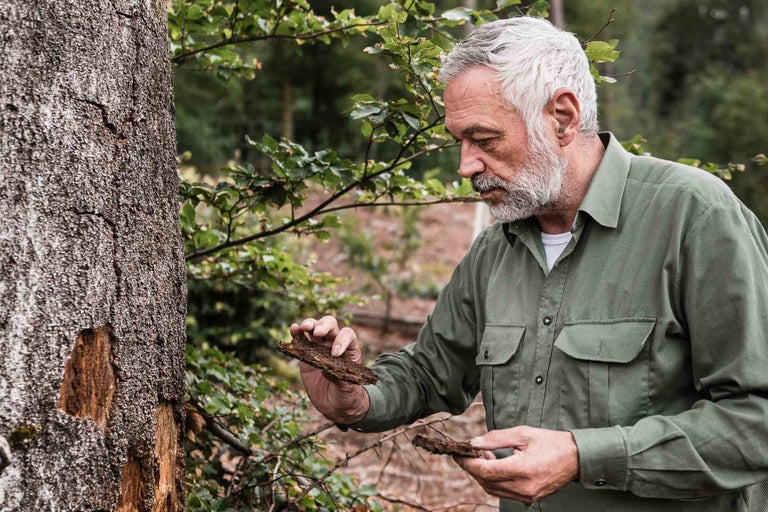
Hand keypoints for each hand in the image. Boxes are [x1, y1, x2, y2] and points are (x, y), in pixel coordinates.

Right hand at [289, 316, 369, 424]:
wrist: (335, 405)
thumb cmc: (347, 395)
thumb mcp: (348, 389)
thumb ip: (340, 378)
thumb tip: (327, 369)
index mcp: (350, 350)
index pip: (348, 336)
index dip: (342, 340)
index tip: (335, 354)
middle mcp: (335, 344)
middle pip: (331, 326)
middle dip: (324, 326)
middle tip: (318, 332)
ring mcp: (319, 348)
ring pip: (315, 328)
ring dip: (310, 324)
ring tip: (303, 327)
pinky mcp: (306, 354)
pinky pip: (301, 340)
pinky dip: (296, 332)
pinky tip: (293, 328)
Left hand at [453, 426, 578, 503]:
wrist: (575, 458)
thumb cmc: (550, 442)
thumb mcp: (522, 434)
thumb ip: (496, 439)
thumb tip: (474, 443)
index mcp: (522, 469)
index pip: (485, 471)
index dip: (468, 463)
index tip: (458, 453)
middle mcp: (524, 487)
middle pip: (486, 482)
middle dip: (473, 468)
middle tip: (469, 452)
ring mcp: (527, 495)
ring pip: (493, 489)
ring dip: (483, 475)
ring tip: (484, 456)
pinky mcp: (529, 498)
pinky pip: (503, 492)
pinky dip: (494, 481)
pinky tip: (496, 465)